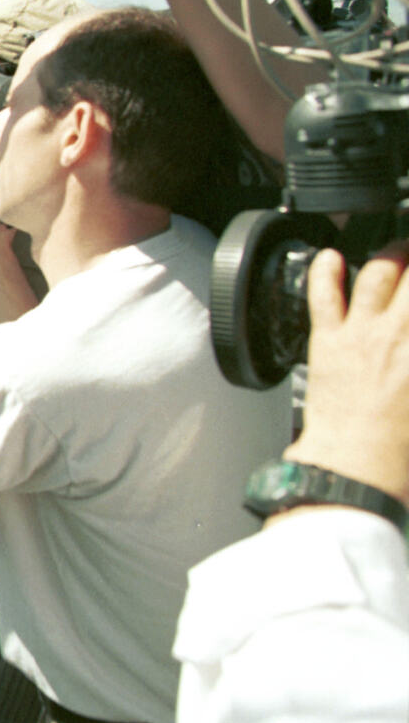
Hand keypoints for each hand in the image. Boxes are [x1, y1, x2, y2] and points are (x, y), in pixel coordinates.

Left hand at [287, 244, 408, 503]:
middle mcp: (399, 337)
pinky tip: (330, 256)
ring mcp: (361, 334)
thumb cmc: (398, 452)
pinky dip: (325, 269)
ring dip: (392, 254)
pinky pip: (323, 294)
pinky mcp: (327, 341)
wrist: (352, 470)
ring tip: (397, 252)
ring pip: (379, 272)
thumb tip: (407, 346)